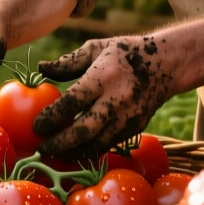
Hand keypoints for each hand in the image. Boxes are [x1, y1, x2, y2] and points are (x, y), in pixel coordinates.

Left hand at [32, 36, 176, 155]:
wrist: (167, 64)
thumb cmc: (125, 53)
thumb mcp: (96, 48)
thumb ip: (68, 62)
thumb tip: (41, 69)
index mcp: (103, 77)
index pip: (73, 102)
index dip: (52, 117)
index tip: (36, 126)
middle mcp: (117, 100)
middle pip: (85, 130)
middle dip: (60, 143)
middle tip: (41, 149)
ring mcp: (128, 117)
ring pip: (98, 143)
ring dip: (74, 153)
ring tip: (55, 156)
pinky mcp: (135, 127)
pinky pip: (109, 144)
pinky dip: (91, 151)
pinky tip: (76, 154)